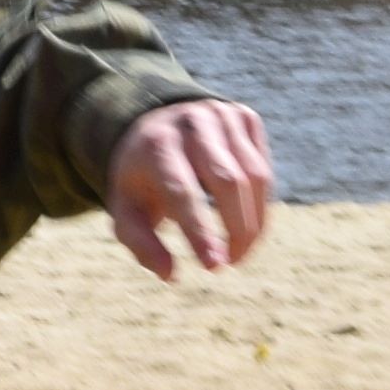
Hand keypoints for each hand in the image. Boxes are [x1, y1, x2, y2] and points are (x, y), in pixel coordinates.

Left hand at [107, 100, 274, 278]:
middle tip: (232, 262)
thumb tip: (170, 275)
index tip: (215, 265)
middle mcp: (192, 123)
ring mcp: (222, 115)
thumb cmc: (140, 178)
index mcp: (156, 145)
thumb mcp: (126, 209)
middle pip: (228, 181)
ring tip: (239, 249)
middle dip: (237, 229)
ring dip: (254, 221)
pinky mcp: (245, 117)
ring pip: (254, 175)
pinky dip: (259, 200)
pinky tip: (244, 217)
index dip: (201, 231)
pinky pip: (263, 166)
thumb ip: (141, 243)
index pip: (183, 191)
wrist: (153, 123)